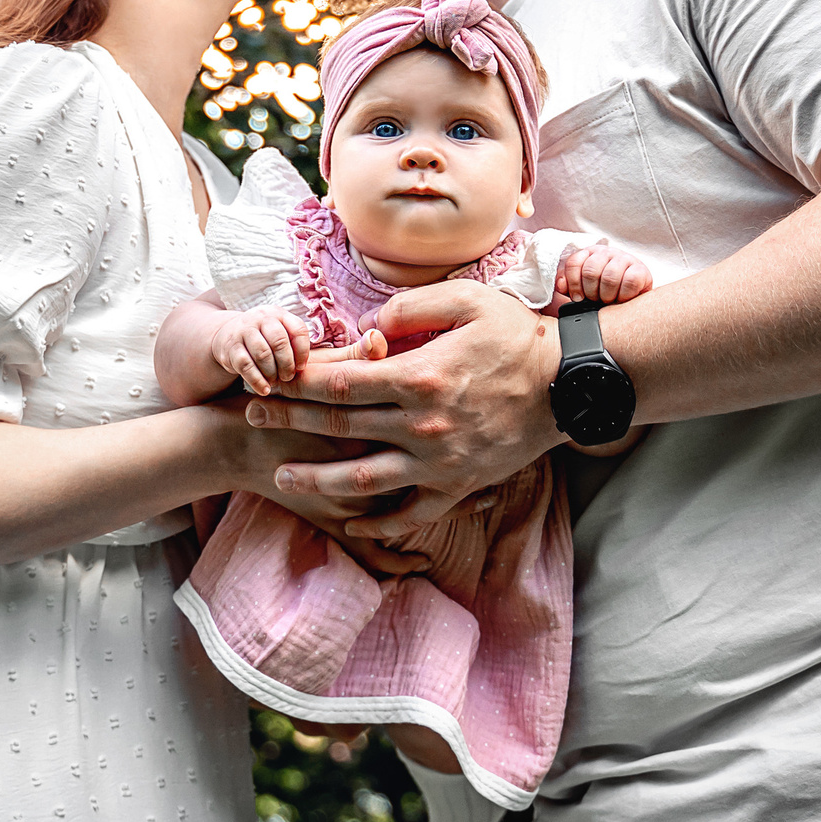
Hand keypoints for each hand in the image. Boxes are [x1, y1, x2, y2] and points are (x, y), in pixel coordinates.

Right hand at [209, 306, 310, 395]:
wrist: (227, 336)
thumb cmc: (263, 339)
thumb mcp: (278, 333)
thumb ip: (293, 343)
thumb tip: (307, 366)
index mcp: (278, 314)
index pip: (297, 329)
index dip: (303, 351)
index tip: (302, 367)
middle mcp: (260, 318)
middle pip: (279, 341)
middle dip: (287, 364)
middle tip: (288, 377)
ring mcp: (243, 331)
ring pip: (263, 353)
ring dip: (272, 372)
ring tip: (276, 381)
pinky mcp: (230, 348)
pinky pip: (246, 365)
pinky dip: (257, 381)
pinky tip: (265, 390)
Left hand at [248, 281, 562, 540]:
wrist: (569, 385)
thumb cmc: (517, 335)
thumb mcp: (466, 300)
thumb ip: (407, 309)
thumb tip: (362, 327)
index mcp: (418, 376)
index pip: (339, 383)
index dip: (297, 382)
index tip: (268, 380)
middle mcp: (421, 425)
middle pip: (339, 428)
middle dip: (290, 423)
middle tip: (251, 420)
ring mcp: (439, 462)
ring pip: (363, 478)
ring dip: (318, 478)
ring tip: (283, 475)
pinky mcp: (459, 485)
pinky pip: (410, 512)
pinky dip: (378, 521)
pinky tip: (350, 520)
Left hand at [556, 243, 653, 303]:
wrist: (632, 301)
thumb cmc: (604, 294)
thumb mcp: (582, 290)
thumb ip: (567, 286)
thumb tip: (561, 284)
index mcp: (589, 254)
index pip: (574, 262)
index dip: (573, 283)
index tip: (578, 297)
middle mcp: (606, 252)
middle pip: (590, 270)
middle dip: (591, 292)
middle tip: (595, 300)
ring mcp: (625, 259)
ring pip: (609, 276)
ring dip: (607, 295)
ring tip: (609, 301)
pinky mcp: (641, 270)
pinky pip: (630, 281)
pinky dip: (624, 295)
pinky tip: (622, 299)